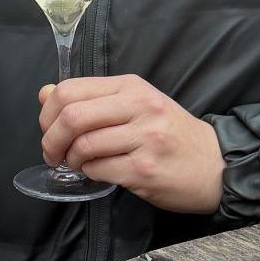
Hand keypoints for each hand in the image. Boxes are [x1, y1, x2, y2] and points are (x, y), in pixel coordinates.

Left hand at [38, 74, 223, 214]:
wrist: (215, 164)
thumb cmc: (169, 133)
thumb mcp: (133, 105)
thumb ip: (90, 99)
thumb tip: (44, 94)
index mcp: (131, 87)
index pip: (71, 89)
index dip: (48, 112)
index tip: (48, 128)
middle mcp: (139, 107)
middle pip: (73, 117)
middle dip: (52, 139)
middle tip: (52, 153)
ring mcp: (145, 138)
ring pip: (84, 146)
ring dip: (72, 160)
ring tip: (77, 163)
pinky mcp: (146, 169)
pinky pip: (100, 170)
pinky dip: (90, 173)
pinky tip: (97, 172)